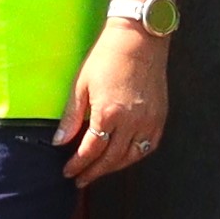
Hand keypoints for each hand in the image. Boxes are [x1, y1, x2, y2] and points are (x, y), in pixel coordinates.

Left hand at [56, 16, 171, 184]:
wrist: (139, 38)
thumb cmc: (107, 57)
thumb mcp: (81, 85)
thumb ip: (71, 117)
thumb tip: (59, 142)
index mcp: (108, 114)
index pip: (90, 151)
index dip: (77, 164)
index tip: (67, 171)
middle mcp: (131, 122)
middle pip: (110, 160)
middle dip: (93, 172)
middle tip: (80, 180)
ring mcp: (148, 121)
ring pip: (131, 157)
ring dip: (113, 168)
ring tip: (98, 171)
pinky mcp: (160, 117)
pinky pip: (147, 146)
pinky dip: (134, 156)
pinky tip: (123, 157)